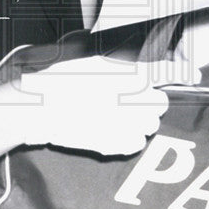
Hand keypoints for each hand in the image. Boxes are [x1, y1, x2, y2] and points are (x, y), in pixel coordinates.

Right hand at [18, 56, 169, 154]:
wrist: (43, 108)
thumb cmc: (65, 80)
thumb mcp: (95, 64)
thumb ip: (123, 69)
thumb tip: (141, 73)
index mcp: (131, 75)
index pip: (159, 78)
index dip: (161, 79)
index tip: (164, 81)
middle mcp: (136, 98)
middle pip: (160, 103)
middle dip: (149, 103)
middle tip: (131, 104)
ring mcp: (129, 123)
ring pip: (151, 125)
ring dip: (141, 122)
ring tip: (119, 119)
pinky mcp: (118, 144)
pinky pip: (137, 143)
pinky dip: (129, 139)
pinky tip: (113, 132)